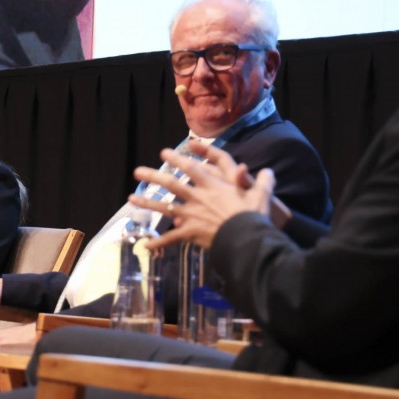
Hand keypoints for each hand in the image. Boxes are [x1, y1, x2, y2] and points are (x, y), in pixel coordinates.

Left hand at [131, 141, 275, 248]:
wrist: (246, 238)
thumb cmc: (254, 215)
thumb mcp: (262, 194)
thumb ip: (263, 180)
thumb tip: (268, 171)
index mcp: (212, 185)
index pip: (190, 168)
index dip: (176, 159)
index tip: (164, 153)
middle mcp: (197, 197)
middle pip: (170, 184)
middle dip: (152, 176)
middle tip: (138, 171)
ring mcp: (191, 215)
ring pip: (163, 207)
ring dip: (146, 203)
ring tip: (130, 199)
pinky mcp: (190, 233)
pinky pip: (171, 238)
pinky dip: (158, 242)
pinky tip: (145, 245)